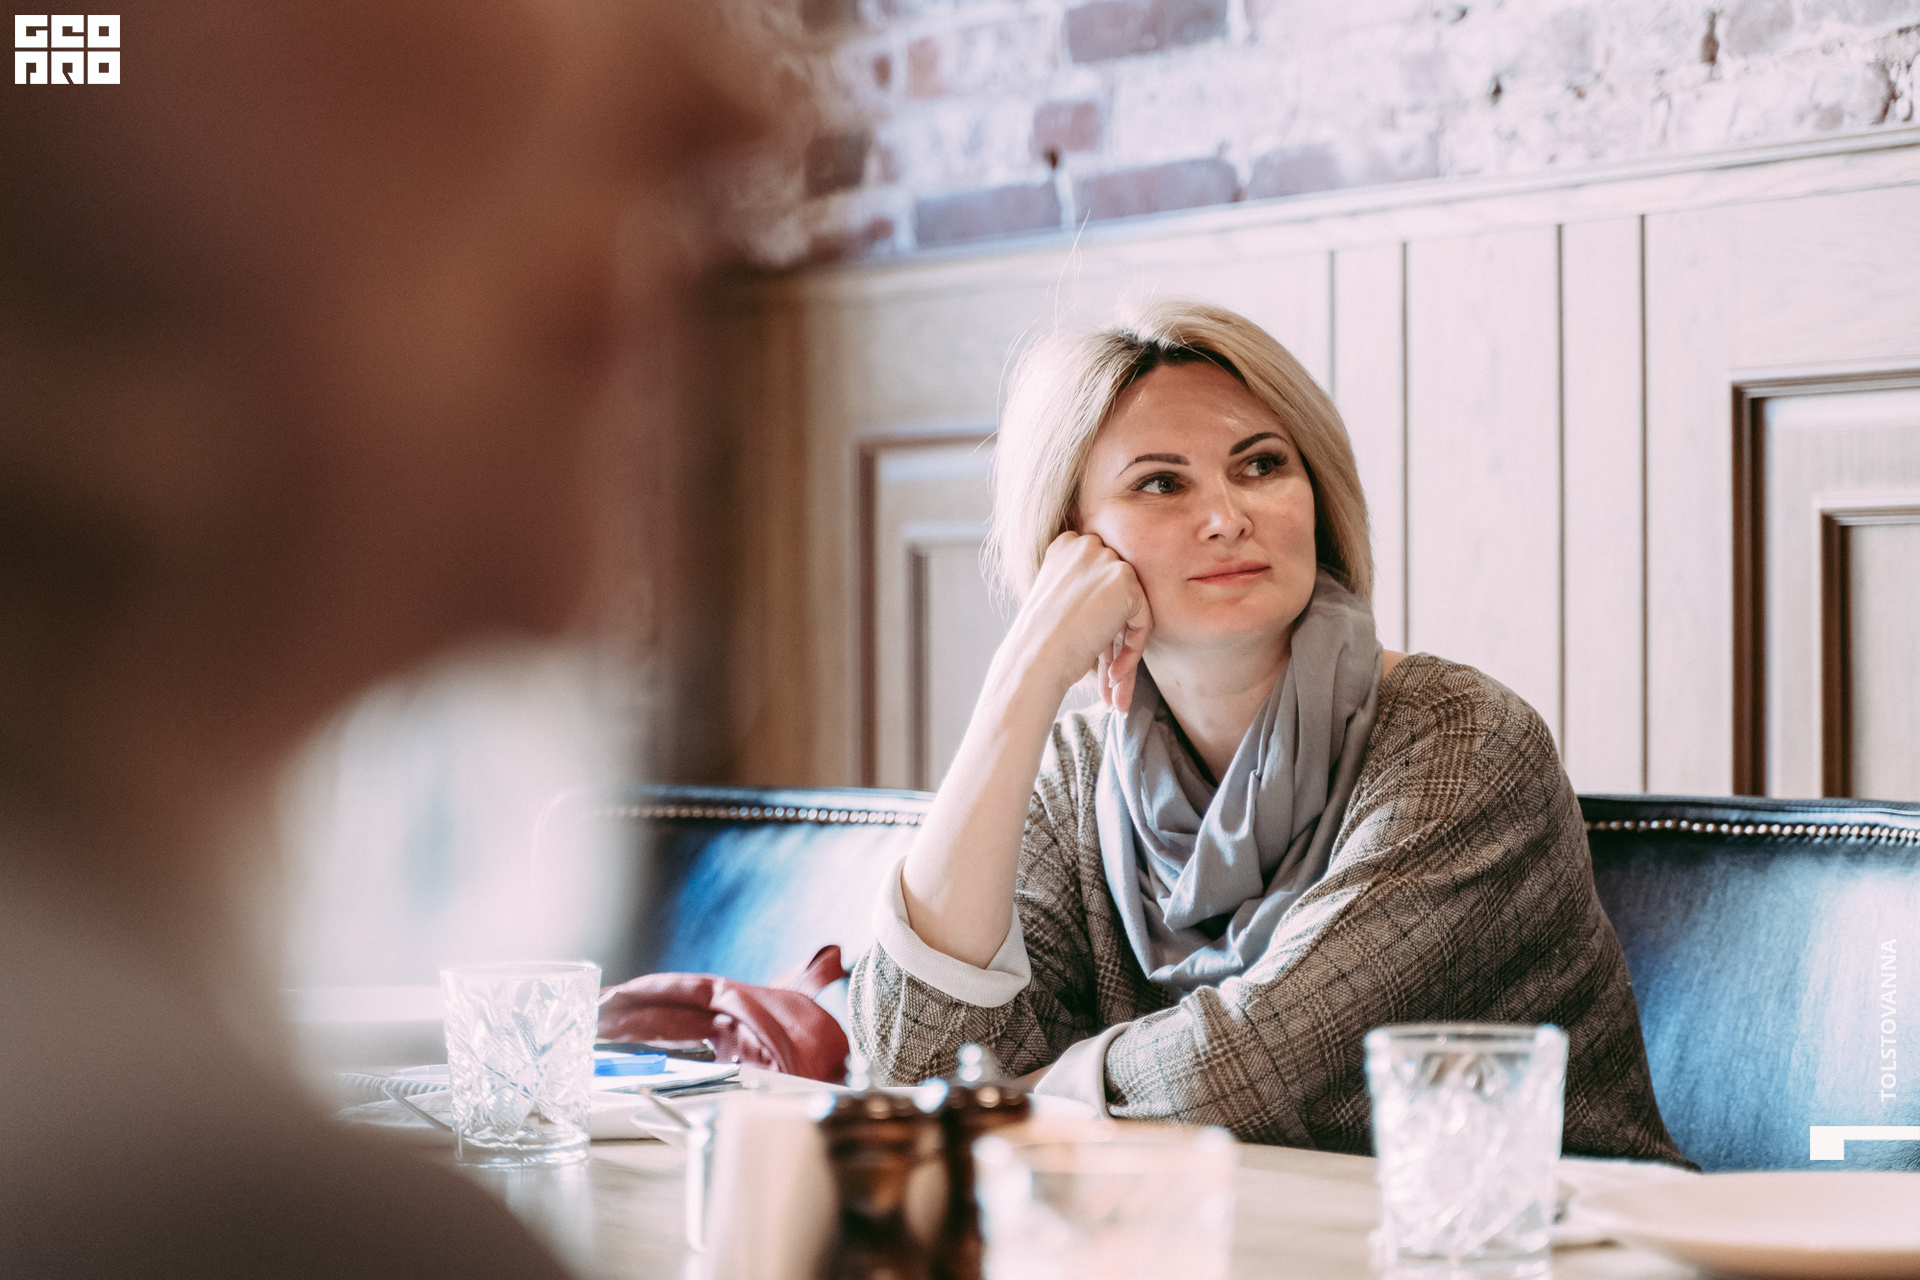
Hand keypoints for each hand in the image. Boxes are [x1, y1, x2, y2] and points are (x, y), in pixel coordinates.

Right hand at [1009, 532, 1151, 709]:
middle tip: (1109, 676)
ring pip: (1131, 610)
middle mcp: (1086, 545)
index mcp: (1065, 546)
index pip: (1099, 582)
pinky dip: (1132, 652)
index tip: (1096, 654)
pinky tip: (1113, 676)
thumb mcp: (1059, 603)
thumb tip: (1118, 608)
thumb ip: (1087, 594)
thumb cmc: (1040, 642)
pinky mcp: (1125, 581)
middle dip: (1115, 639)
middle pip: (1117, 595)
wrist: (1035, 658)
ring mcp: (1106, 560)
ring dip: (1124, 651)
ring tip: (1114, 686)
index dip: (1100, 621)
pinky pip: (1142, 621)